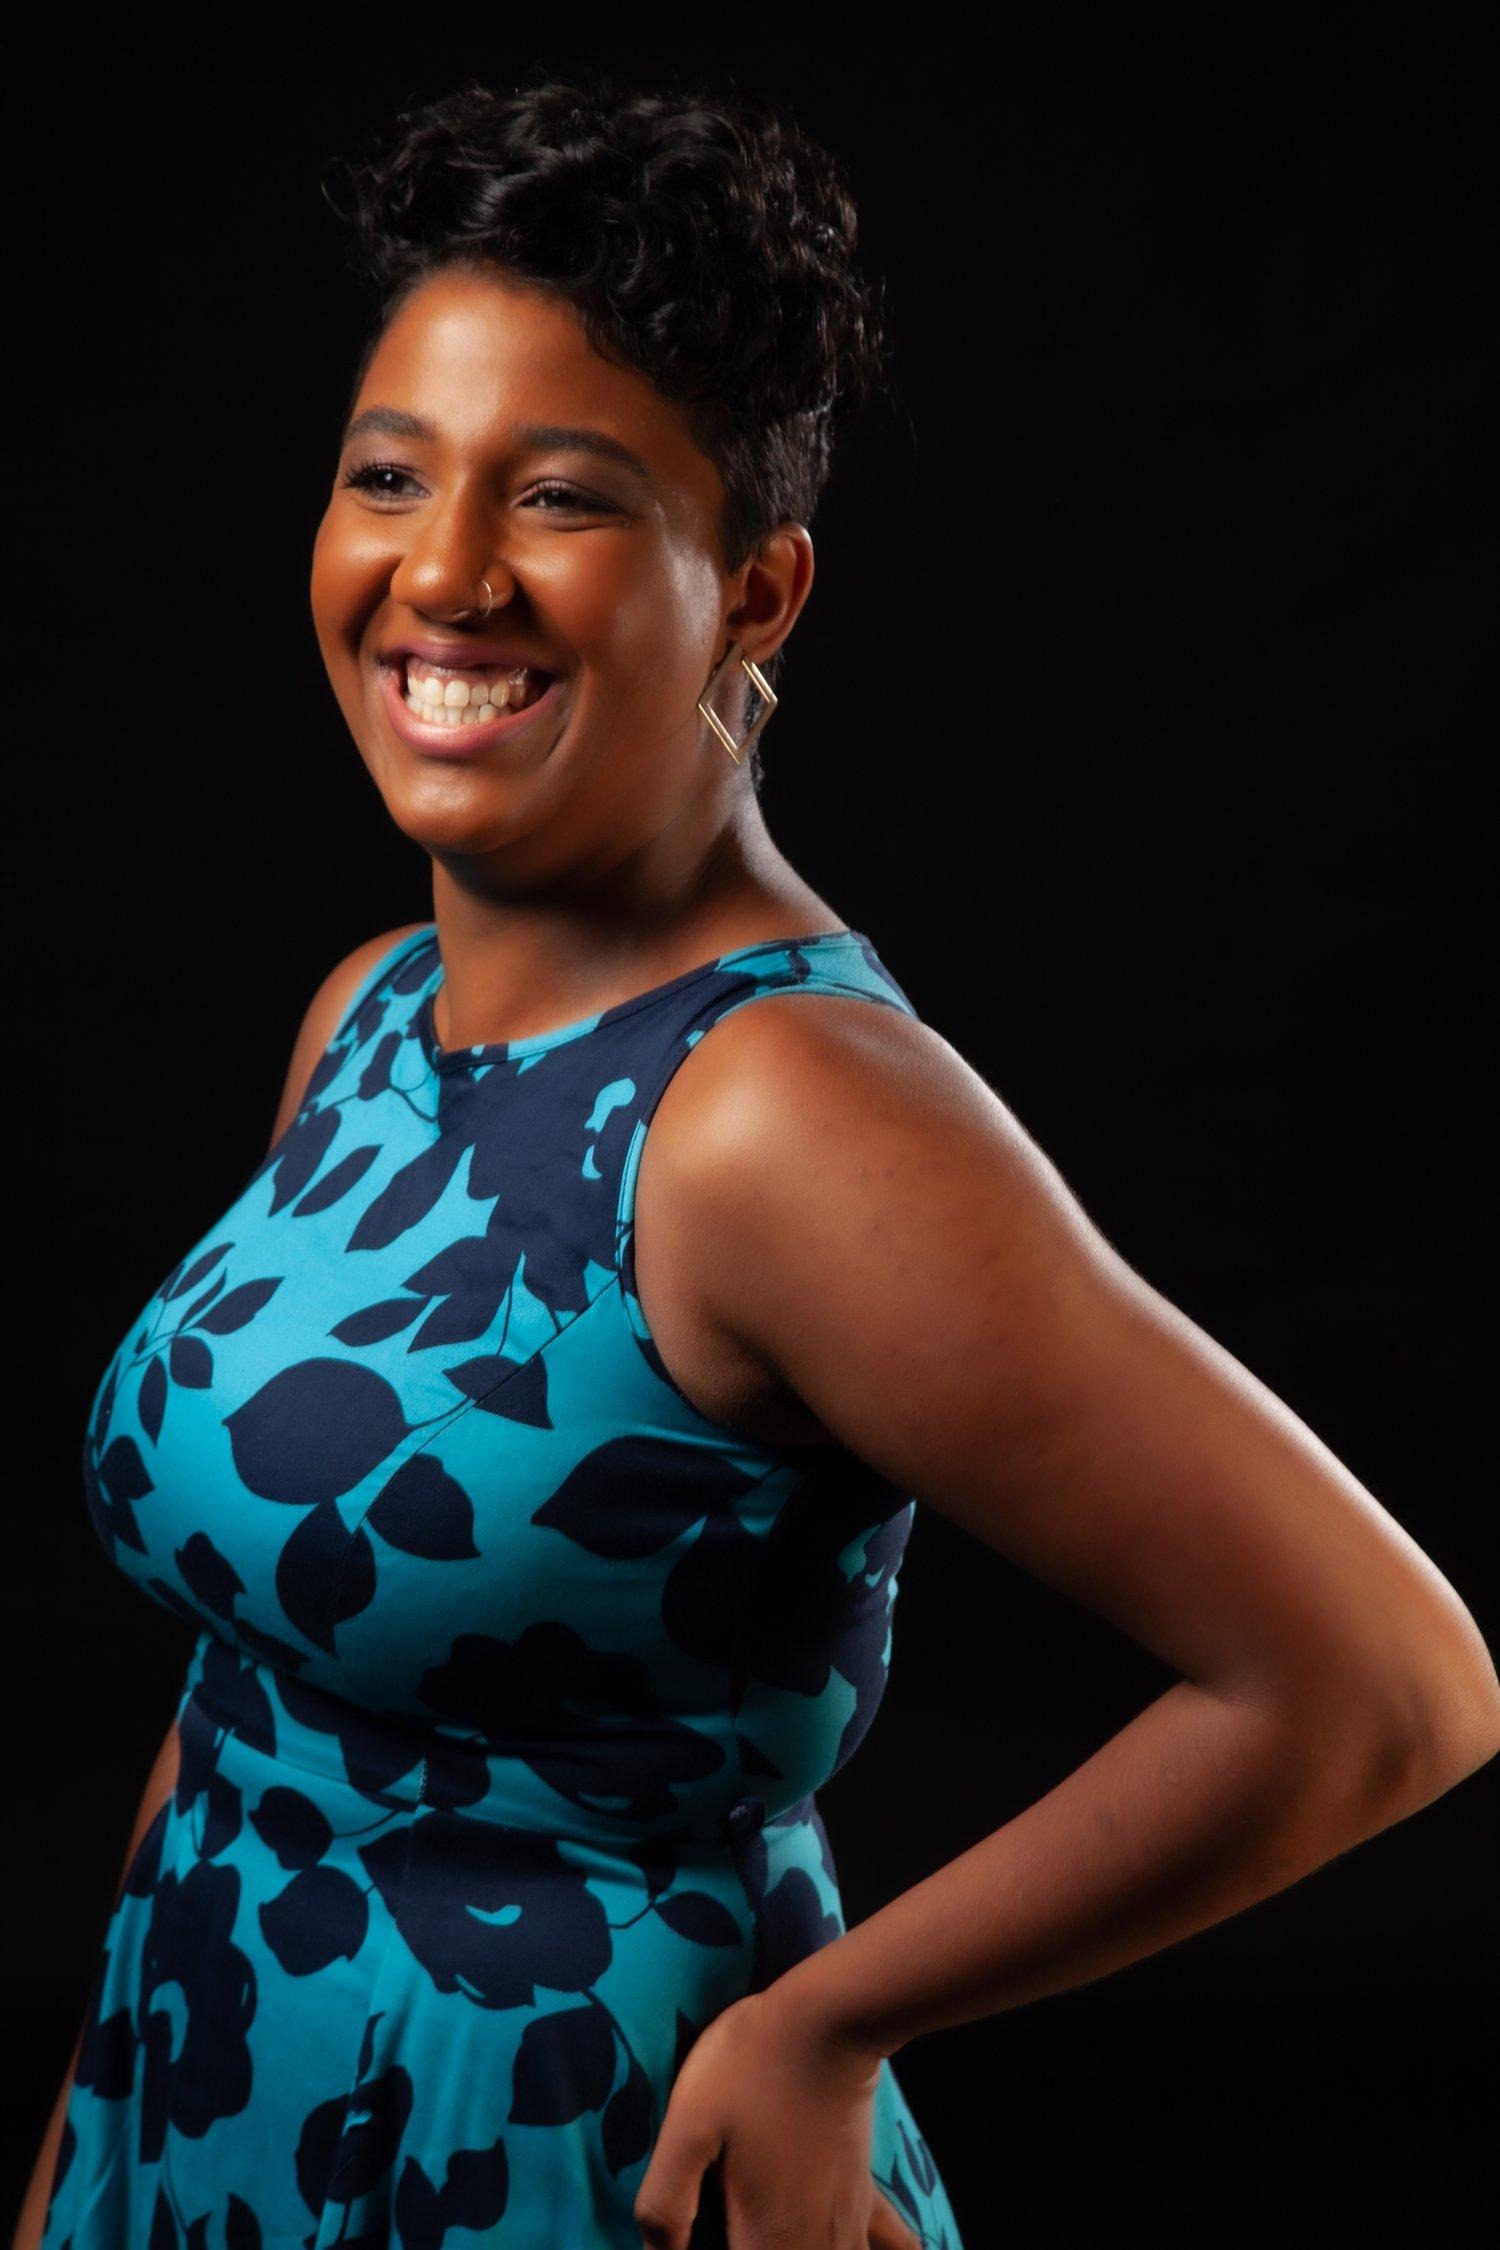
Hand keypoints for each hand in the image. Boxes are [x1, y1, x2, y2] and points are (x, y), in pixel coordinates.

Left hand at [633, 1985, 923, 2248]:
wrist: (828, 2016)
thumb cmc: (749, 2066)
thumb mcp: (687, 2126)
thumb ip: (665, 2204)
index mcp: (767, 2240)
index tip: (694, 2240)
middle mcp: (815, 2245)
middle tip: (730, 2223)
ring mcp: (847, 2223)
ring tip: (770, 2230)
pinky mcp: (863, 2192)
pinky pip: (890, 2245)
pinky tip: (865, 2245)